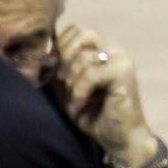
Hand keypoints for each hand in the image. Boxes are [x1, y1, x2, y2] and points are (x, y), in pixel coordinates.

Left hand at [54, 25, 156, 167]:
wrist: (119, 138)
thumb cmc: (94, 114)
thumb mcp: (69, 89)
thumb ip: (60, 70)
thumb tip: (43, 54)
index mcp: (102, 49)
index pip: (76, 29)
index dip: (61, 46)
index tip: (55, 70)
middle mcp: (113, 49)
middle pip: (82, 33)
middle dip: (65, 57)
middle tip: (63, 80)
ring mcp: (121, 59)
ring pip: (83, 57)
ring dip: (72, 81)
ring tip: (75, 98)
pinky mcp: (124, 73)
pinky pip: (91, 74)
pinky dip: (80, 91)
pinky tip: (81, 103)